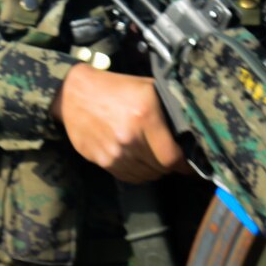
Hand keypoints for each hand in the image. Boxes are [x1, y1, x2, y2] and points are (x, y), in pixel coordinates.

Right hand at [51, 63, 188, 182]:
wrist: (73, 94)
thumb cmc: (115, 89)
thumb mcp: (147, 88)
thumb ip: (170, 108)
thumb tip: (192, 132)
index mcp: (145, 116)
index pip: (173, 157)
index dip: (185, 165)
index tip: (190, 165)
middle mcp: (130, 138)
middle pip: (161, 168)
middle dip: (170, 165)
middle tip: (171, 157)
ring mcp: (114, 152)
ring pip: (146, 175)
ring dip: (153, 169)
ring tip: (152, 156)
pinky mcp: (101, 161)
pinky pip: (128, 177)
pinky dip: (137, 173)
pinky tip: (137, 160)